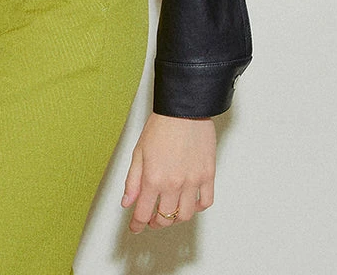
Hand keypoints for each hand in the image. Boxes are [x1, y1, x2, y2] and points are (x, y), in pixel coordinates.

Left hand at [121, 113, 215, 232]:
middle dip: (156, 222)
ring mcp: (193, 181)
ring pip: (185, 215)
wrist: (184, 109)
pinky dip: (197, 208)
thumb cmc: (161, 126)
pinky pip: (206, 202)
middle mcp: (174, 184)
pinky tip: (190, 202)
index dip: (138, 225)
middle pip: (165, 218)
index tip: (135, 228)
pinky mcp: (208, 175)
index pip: (144, 213)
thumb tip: (127, 202)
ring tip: (170, 210)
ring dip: (175, 218)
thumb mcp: (139, 152)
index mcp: (154, 178)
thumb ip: (133, 180)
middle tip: (152, 218)